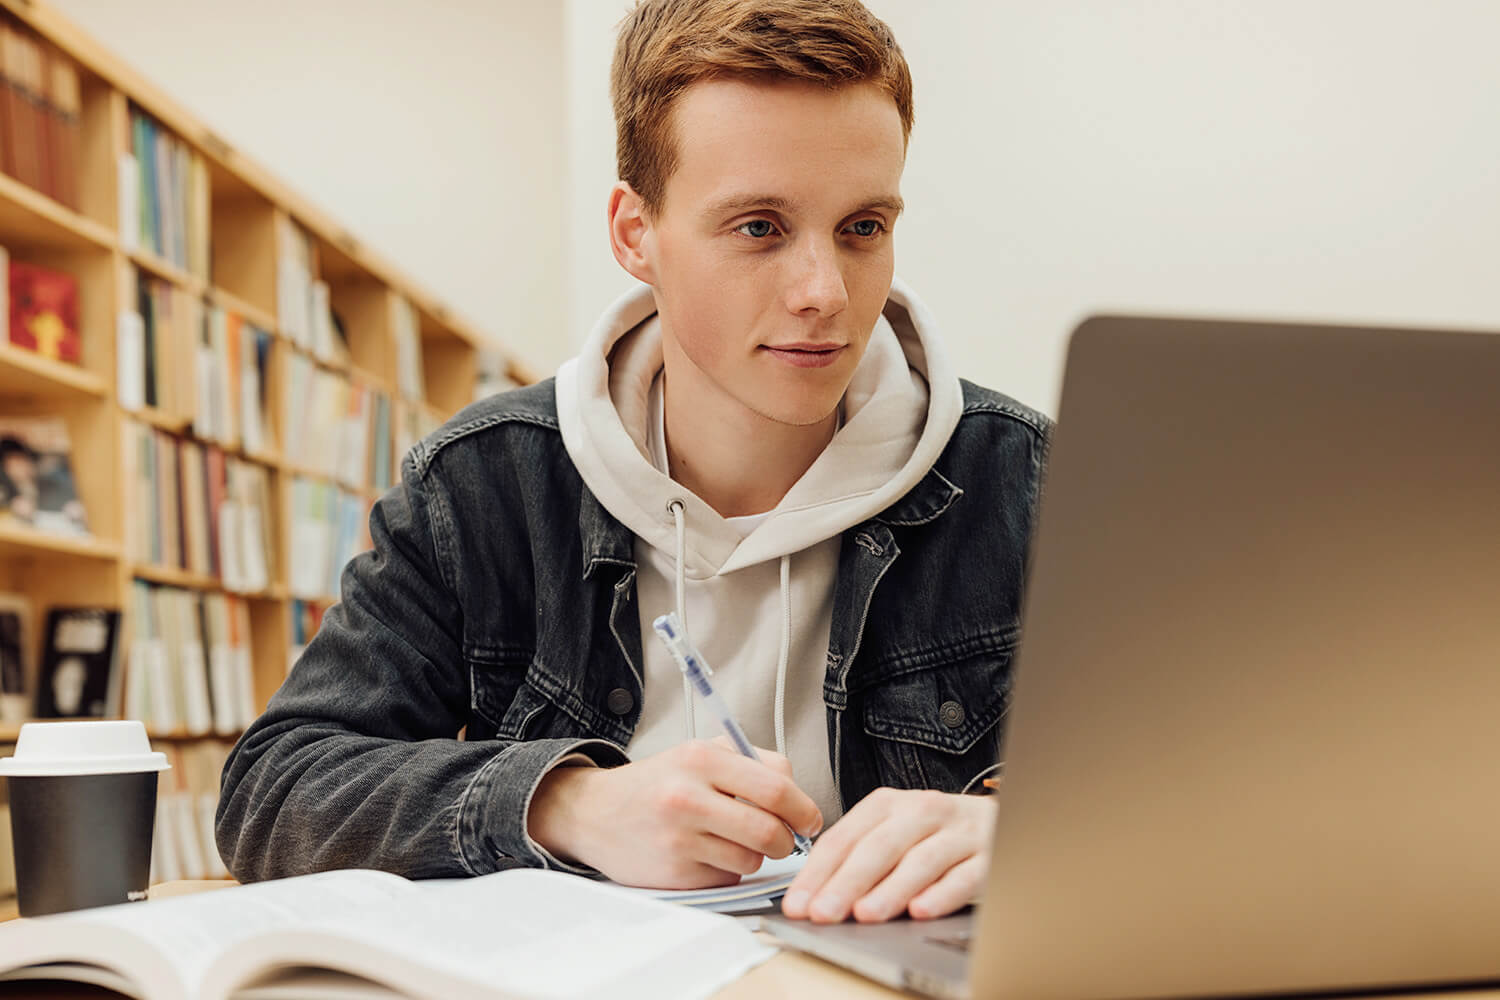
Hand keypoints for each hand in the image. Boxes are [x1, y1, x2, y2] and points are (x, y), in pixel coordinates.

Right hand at [528, 738, 822, 889]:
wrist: (595, 812)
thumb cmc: (658, 783)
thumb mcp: (700, 754)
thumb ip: (751, 765)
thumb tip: (797, 797)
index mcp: (701, 758)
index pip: (775, 786)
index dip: (803, 807)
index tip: (809, 819)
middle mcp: (688, 796)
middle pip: (769, 829)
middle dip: (787, 840)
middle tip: (784, 838)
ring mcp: (679, 837)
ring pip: (751, 859)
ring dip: (754, 855)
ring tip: (732, 839)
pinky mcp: (674, 871)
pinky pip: (726, 877)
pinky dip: (726, 868)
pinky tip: (704, 852)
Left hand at [780, 788, 994, 923]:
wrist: (1004, 821)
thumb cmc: (937, 833)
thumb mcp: (894, 833)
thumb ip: (858, 858)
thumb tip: (816, 896)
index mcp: (889, 804)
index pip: (845, 838)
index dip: (818, 873)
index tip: (798, 904)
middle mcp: (923, 812)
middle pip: (879, 846)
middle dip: (847, 882)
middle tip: (823, 913)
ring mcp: (958, 833)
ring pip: (921, 860)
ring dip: (890, 889)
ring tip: (865, 914)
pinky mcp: (990, 855)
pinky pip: (965, 875)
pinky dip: (942, 893)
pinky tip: (922, 910)